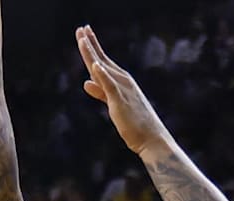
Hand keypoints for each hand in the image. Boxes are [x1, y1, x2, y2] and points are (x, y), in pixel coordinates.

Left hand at [76, 25, 171, 155]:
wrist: (153, 139)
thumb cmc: (136, 124)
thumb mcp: (114, 105)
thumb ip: (101, 92)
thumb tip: (86, 83)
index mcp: (121, 82)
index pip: (103, 61)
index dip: (92, 48)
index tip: (84, 34)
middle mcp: (123, 81)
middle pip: (102, 60)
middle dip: (90, 44)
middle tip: (80, 28)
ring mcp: (123, 90)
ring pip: (103, 69)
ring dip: (92, 53)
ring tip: (82, 38)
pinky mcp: (121, 102)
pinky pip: (111, 87)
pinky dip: (103, 75)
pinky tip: (95, 65)